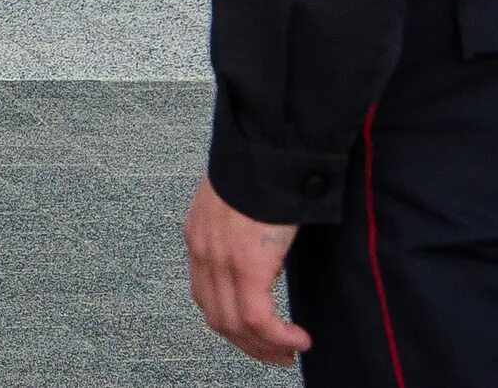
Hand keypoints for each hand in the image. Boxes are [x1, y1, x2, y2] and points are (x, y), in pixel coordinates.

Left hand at [185, 180, 309, 365]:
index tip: (254, 334)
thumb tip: (263, 250)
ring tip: (290, 351)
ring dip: (265, 347)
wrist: (266, 144)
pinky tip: (298, 339)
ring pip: (236, 326)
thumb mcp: (239, 198)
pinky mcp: (247, 265)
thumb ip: (240, 226)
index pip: (205, 295)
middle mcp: (203, 251)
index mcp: (198, 235)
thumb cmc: (262, 163)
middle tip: (276, 354)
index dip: (230, 321)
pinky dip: (279, 337)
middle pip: (217, 318)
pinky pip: (258, 320)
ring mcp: (221, 260)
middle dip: (248, 344)